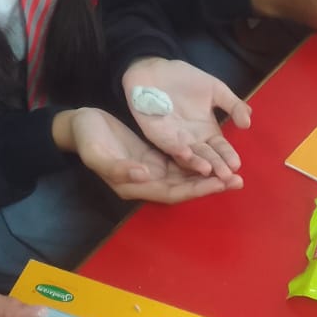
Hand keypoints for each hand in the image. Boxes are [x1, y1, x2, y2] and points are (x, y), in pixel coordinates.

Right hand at [58, 108, 243, 202]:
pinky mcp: (153, 155)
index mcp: (133, 185)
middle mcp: (146, 180)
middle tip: (238, 180)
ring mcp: (150, 169)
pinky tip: (214, 155)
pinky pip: (180, 161)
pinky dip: (197, 160)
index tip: (219, 183)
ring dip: (208, 174)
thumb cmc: (87, 138)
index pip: (172, 192)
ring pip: (185, 175)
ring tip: (233, 171)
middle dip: (210, 185)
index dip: (196, 189)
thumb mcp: (97, 153)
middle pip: (184, 187)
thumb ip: (119, 167)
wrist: (79, 125)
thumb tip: (145, 174)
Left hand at [121, 58, 250, 179]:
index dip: (228, 156)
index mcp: (207, 131)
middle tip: (226, 176)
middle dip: (216, 166)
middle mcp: (192, 140)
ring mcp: (174, 139)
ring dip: (197, 163)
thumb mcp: (216, 90)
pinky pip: (167, 144)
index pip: (220, 148)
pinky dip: (176, 148)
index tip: (236, 165)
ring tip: (208, 170)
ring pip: (187, 156)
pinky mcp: (157, 134)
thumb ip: (233, 105)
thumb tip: (248, 122)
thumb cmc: (186, 80)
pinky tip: (185, 152)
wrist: (156, 69)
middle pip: (206, 156)